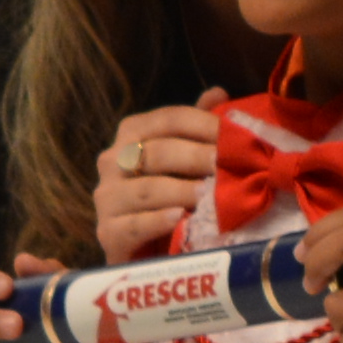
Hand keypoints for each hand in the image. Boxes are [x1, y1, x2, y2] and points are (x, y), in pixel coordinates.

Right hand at [92, 100, 226, 262]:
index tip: (235, 136)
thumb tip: (217, 93)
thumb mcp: (187, 158)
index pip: (169, 119)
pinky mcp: (107, 234)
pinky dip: (157, 221)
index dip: (204, 125)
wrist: (146, 248)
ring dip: (181, 191)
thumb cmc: (171, 194)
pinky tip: (179, 218)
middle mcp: (113, 161)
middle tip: (227, 167)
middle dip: (197, 158)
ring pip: (145, 189)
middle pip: (157, 152)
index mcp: (132, 134)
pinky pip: (133, 224)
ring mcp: (106, 198)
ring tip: (209, 195)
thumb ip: (199, 126)